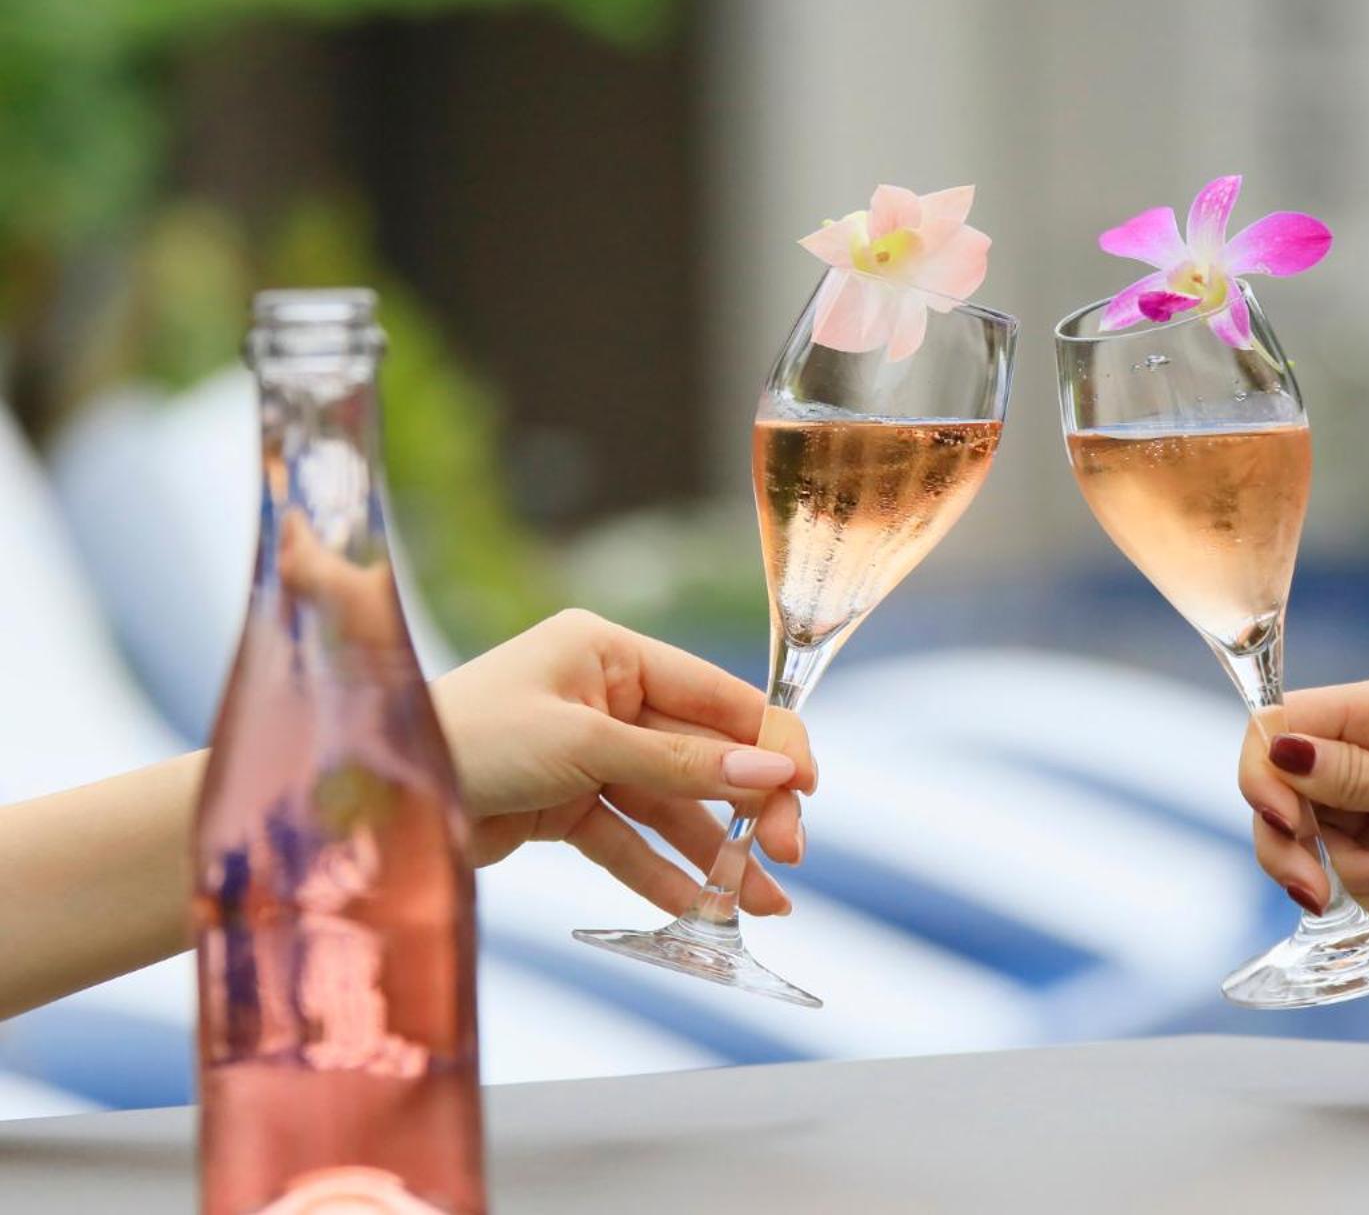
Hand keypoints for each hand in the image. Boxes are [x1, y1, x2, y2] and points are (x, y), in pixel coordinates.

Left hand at [431, 609, 813, 917]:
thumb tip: (774, 770)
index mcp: (609, 652)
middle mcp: (603, 696)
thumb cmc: (468, 739)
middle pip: (702, 753)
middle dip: (749, 805)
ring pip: (671, 804)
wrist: (372, 794)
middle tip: (790, 855)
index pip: (716, 695)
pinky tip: (702, 907)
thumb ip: (682, 762)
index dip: (770, 741)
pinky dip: (662, 872)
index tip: (806, 790)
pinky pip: (627, 838)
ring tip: (765, 903)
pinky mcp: (562, 804)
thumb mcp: (584, 745)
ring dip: (716, 852)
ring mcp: (585, 752)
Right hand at [1240, 672, 1368, 910]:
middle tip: (1317, 897)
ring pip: (1323, 830)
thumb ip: (1348, 777)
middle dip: (1295, 845)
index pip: (1277, 727)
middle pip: (1289, 787)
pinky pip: (1360, 854)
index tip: (1292, 833)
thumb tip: (1274, 747)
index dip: (1265, 782)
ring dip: (1347, 874)